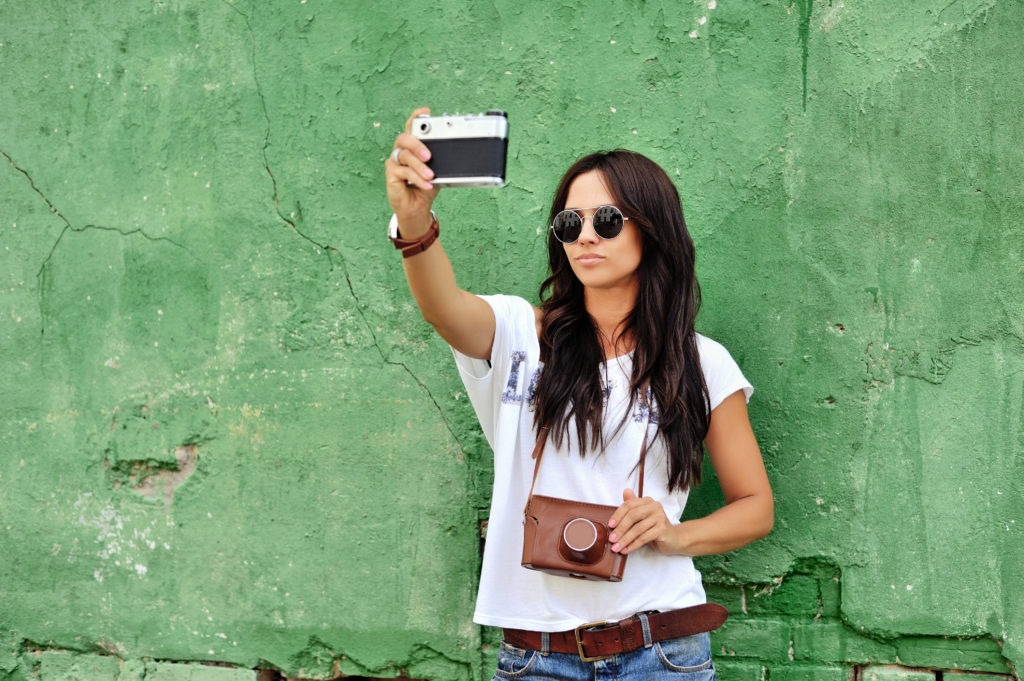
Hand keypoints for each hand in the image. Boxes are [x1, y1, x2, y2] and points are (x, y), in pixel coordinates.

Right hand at [385, 107, 440, 234]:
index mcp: (413, 148)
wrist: (417, 208)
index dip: (416, 117)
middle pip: (404, 138)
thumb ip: (440, 162)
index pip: (412, 128)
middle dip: (417, 144)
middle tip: (429, 156)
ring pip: (404, 156)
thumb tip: (455, 154)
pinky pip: (403, 172)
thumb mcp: (437, 172)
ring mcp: (394, 162)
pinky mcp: (391, 174)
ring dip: (419, 166)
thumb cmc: (426, 187)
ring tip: (431, 176)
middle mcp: (401, 151)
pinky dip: (417, 178)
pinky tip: (426, 185)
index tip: (426, 112)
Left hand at [608, 489, 676, 554]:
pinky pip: (644, 538)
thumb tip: (625, 491)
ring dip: (625, 539)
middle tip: (611, 539)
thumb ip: (633, 506)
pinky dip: (633, 545)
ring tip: (616, 547)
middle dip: (620, 529)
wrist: (674, 539)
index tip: (610, 525)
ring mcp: (660, 517)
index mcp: (647, 501)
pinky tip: (626, 549)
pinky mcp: (662, 529)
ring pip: (637, 529)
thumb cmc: (655, 528)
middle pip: (632, 516)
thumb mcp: (642, 516)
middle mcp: (655, 506)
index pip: (629, 505)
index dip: (618, 515)